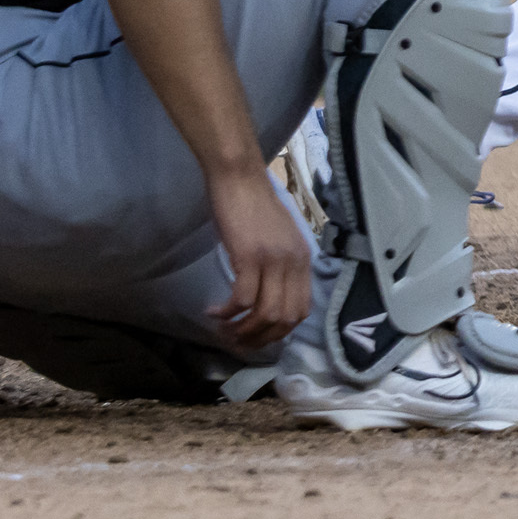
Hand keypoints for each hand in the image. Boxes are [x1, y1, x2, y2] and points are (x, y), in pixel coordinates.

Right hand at [204, 164, 314, 351]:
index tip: (256, 336)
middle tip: (236, 340)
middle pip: (285, 319)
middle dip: (259, 338)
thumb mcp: (278, 239)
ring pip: (265, 314)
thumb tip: (270, 298)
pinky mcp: (250, 257)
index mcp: (304, 260)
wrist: (239, 178)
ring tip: (223, 329)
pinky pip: (242, 300)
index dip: (278, 331)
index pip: (301, 310)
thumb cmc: (253, 206)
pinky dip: (227, 313)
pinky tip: (213, 311)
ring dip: (242, 330)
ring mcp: (274, 260)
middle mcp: (294, 263)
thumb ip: (281, 266)